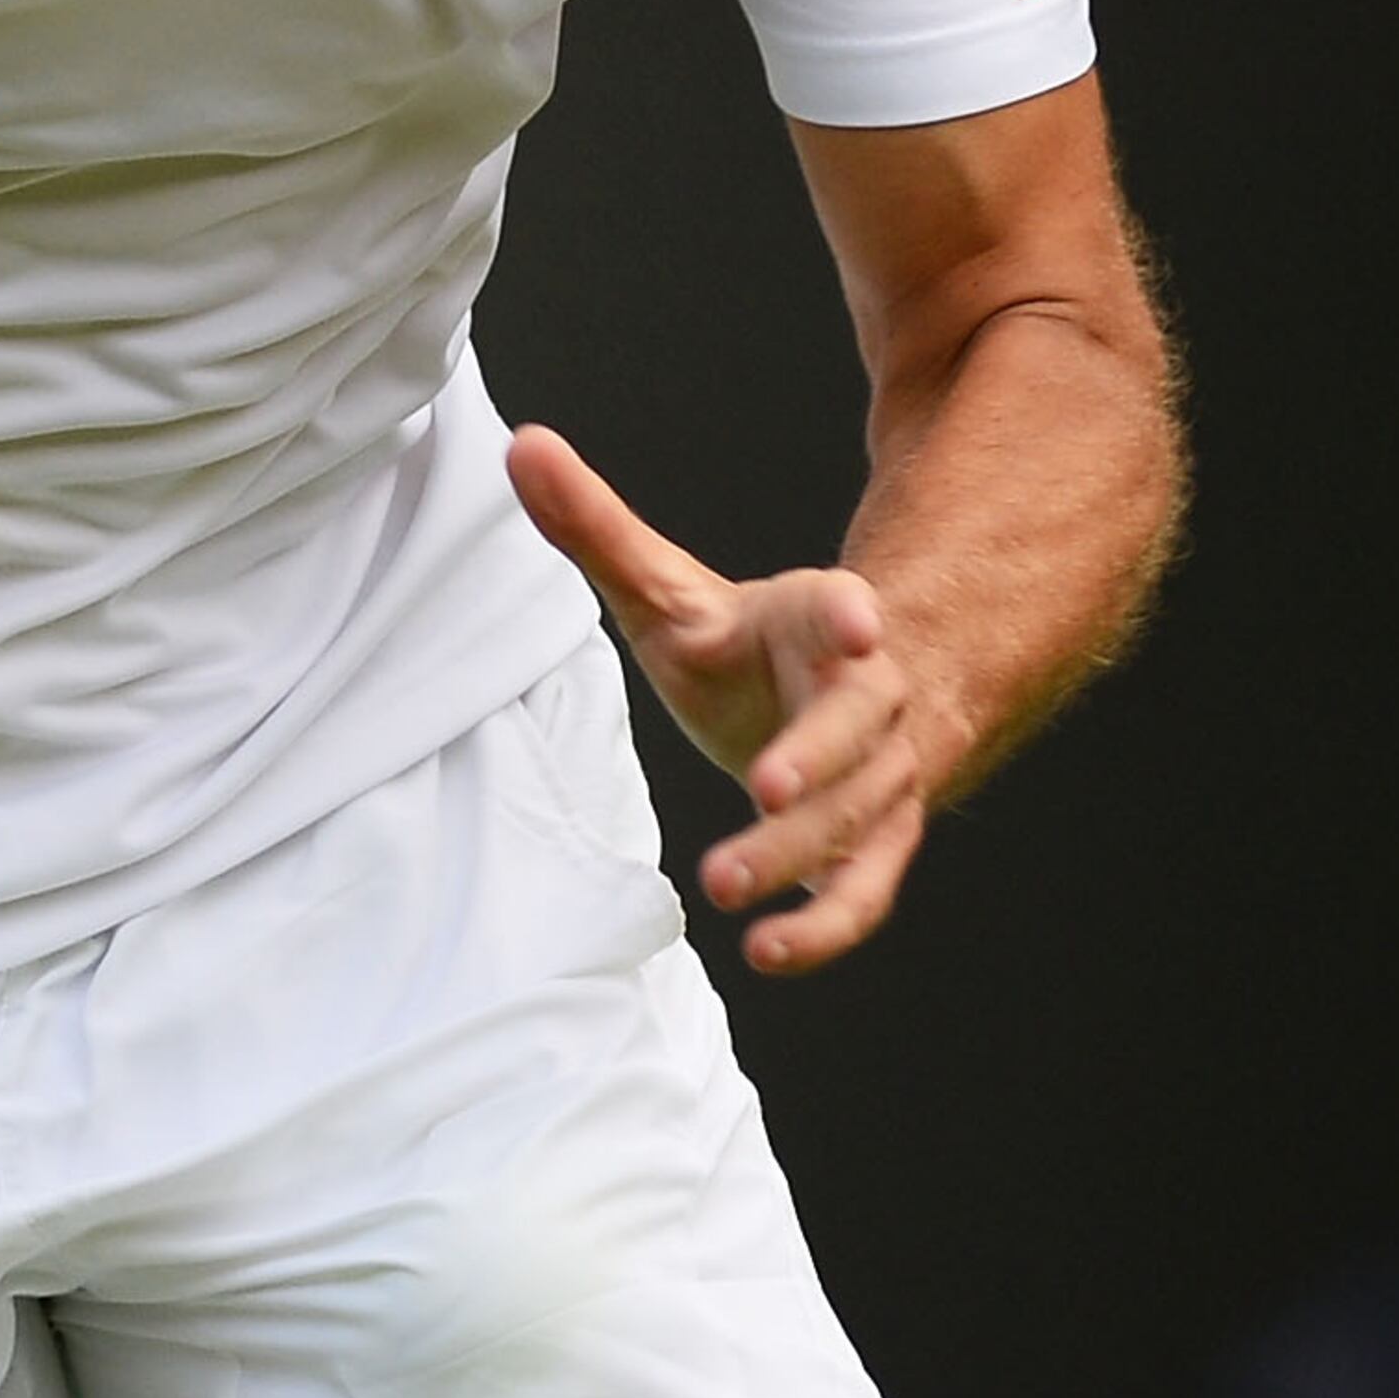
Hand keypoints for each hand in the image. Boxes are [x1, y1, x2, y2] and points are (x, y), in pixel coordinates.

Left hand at [506, 429, 940, 971]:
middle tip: (766, 789)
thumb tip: (518, 445)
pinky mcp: (874, 843)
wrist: (831, 706)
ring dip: (798, 853)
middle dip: (820, 756)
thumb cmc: (740, 646)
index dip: (849, 617)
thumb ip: (596, 527)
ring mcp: (880, 775)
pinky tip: (765, 952)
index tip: (859, 622)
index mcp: (819, 619)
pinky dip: (822, 927)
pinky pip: (864, 890)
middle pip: (859, 725)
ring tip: (725, 884)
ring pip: (860, 815)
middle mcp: (867, 697)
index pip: (841, 610)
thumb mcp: (666, 590)